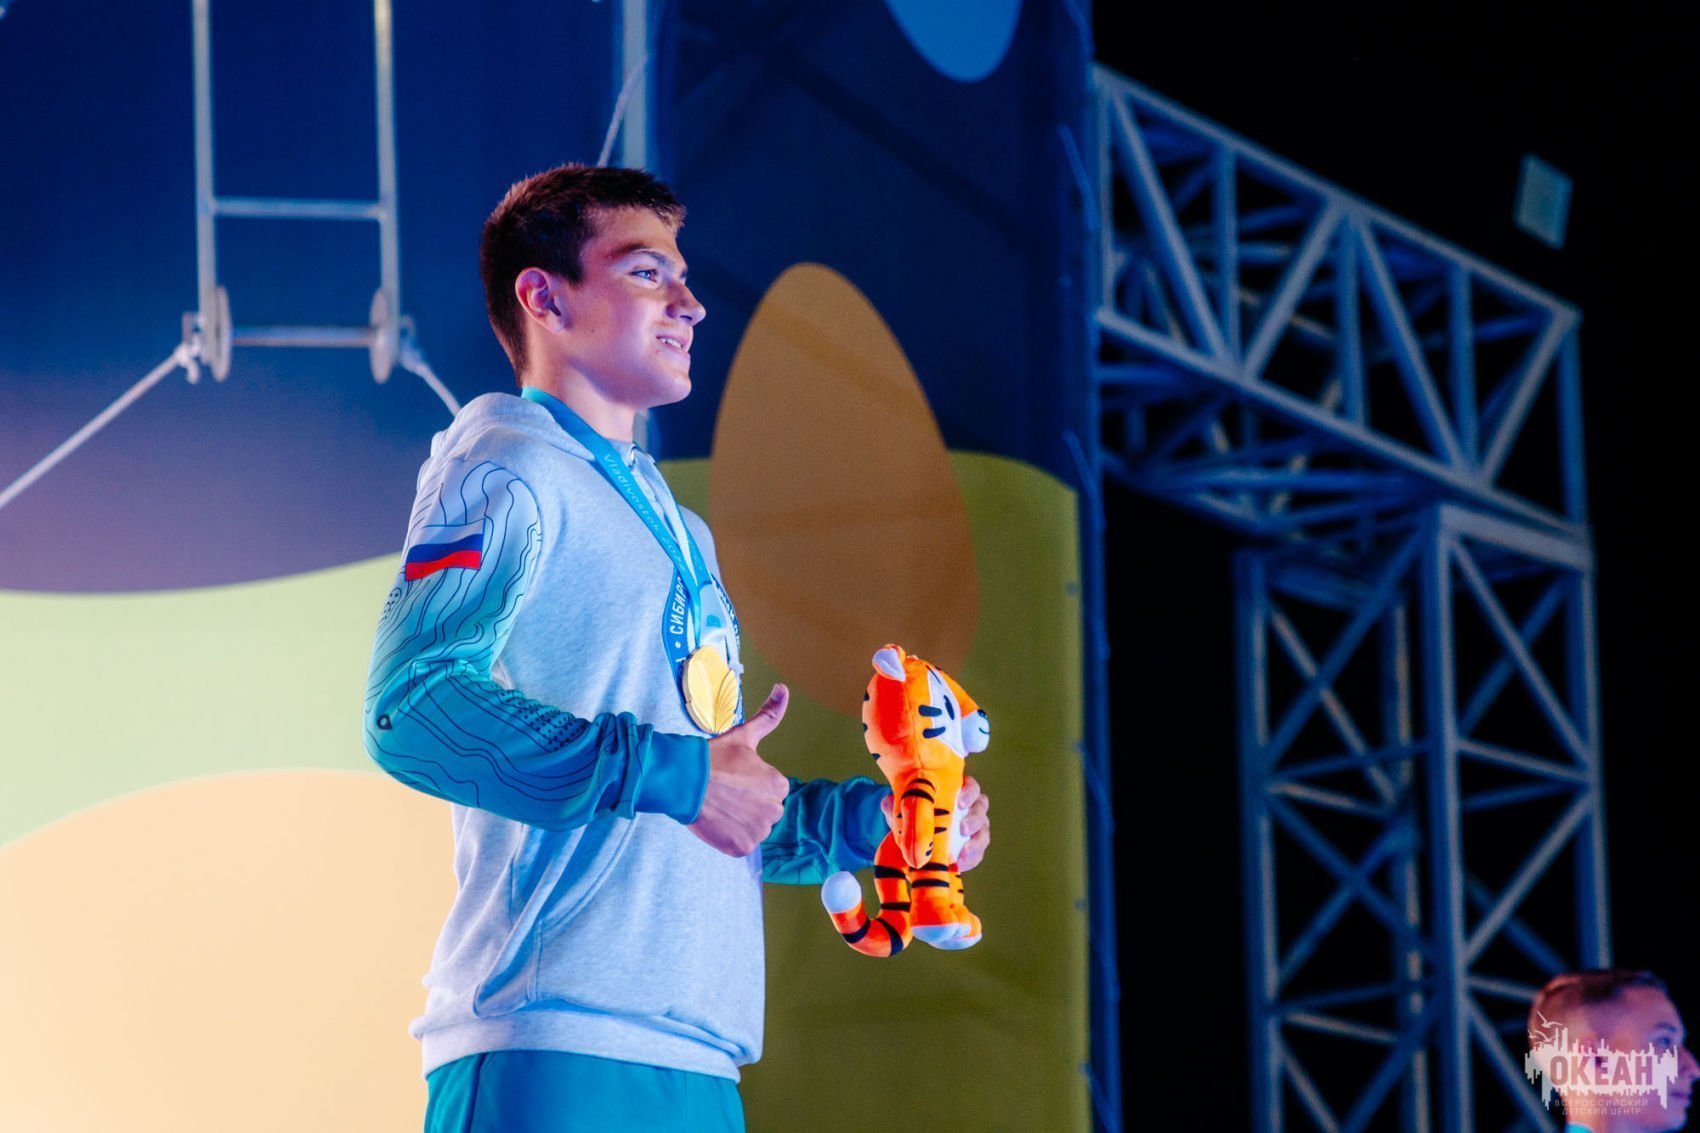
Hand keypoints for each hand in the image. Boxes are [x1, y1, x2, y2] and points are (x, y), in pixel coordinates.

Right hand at [688, 684, 790, 857]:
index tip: (732, 779)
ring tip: (719, 807)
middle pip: (762, 811)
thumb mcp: (744, 735)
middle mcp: (775, 810)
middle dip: (746, 805)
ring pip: (752, 828)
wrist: (683, 780)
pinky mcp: (742, 847)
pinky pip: (740, 844)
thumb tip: (783, 688)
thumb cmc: (714, 757)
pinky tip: (717, 822)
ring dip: (738, 821)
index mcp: (779, 785)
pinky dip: (729, 837)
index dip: (748, 786)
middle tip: (724, 793)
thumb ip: (769, 715)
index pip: (769, 790)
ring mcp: (758, 832)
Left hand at [879, 773, 990, 870]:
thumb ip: (896, 804)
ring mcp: (973, 826)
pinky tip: (960, 863)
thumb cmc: (911, 813)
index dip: (969, 792)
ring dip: (976, 840)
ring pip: (983, 830)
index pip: (970, 786)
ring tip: (963, 851)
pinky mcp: (972, 846)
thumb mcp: (902, 807)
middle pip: (981, 807)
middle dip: (974, 818)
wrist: (912, 835)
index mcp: (956, 790)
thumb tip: (888, 802)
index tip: (960, 801)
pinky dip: (972, 857)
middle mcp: (969, 806)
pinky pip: (977, 852)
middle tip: (963, 828)